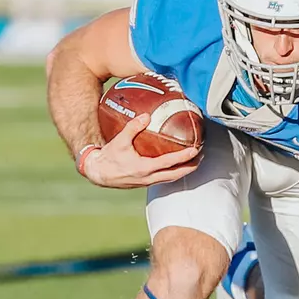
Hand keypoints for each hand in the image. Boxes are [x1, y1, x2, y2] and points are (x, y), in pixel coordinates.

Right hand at [81, 111, 200, 188]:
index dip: (184, 157)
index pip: (169, 163)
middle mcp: (148, 178)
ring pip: (171, 178)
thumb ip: (133, 127)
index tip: (196, 150)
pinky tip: (176, 165)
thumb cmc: (108, 157)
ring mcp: (147, 182)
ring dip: (183, 171)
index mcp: (144, 168)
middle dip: (190, 167)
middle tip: (201, 157)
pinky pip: (163, 178)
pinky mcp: (144, 183)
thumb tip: (147, 115)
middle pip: (175, 174)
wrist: (98, 173)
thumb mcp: (119, 140)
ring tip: (193, 162)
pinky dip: (173, 172)